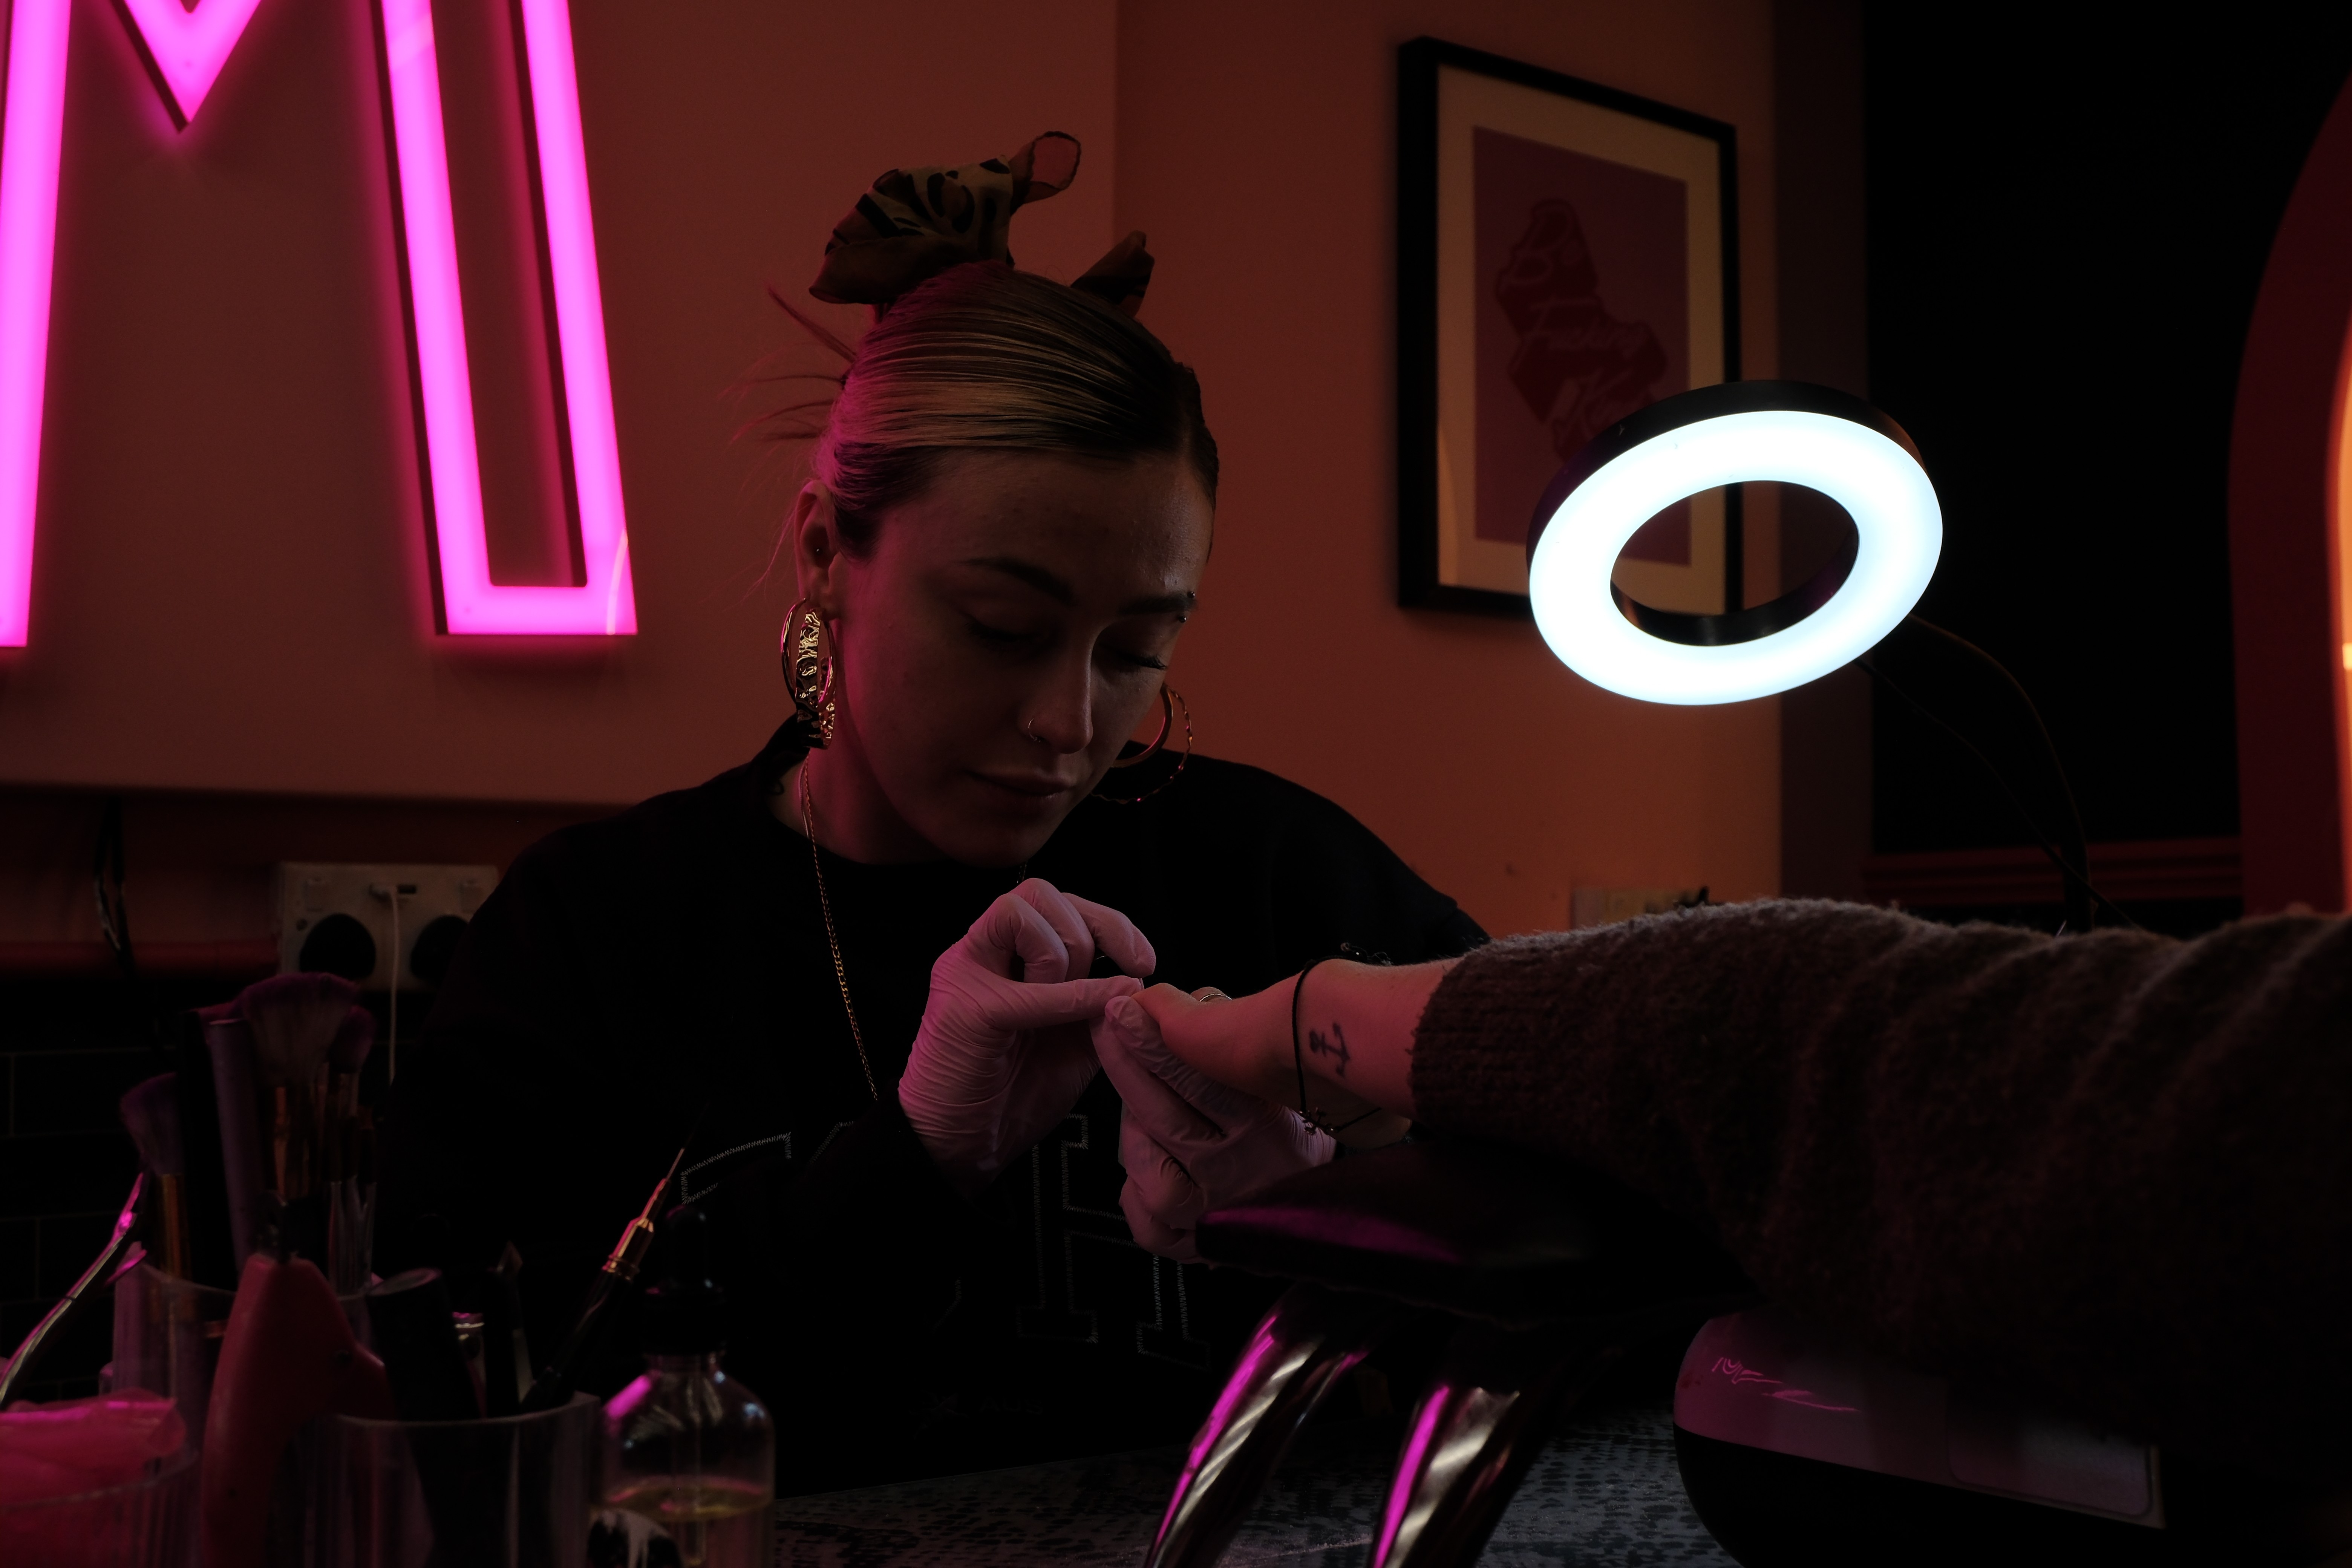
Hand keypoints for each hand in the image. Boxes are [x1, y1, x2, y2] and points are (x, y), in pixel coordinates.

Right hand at [899, 879, 1154, 1196]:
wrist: (964, 1145)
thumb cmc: (1017, 1093)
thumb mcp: (1076, 1041)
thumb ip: (1101, 1003)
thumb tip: (1136, 977)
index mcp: (1010, 955)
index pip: (1061, 903)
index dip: (1110, 922)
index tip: (1143, 961)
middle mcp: (984, 953)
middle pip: (1041, 892)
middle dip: (1091, 931)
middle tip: (1110, 984)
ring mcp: (968, 973)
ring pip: (1021, 909)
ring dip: (1065, 956)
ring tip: (1063, 1009)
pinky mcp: (966, 1008)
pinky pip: (1027, 986)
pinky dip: (1068, 998)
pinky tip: (1086, 1020)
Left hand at [1097, 990, 1334, 1260]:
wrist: (1332, 1212)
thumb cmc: (1296, 1134)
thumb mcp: (1281, 1088)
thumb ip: (1233, 1048)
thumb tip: (1183, 1006)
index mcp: (1267, 1126)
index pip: (1201, 1078)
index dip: (1155, 1040)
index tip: (1127, 1006)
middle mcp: (1239, 1171)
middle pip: (1163, 1114)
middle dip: (1126, 1062)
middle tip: (1106, 1025)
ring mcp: (1215, 1212)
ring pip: (1146, 1165)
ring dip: (1133, 1131)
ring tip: (1141, 1112)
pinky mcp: (1196, 1247)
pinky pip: (1146, 1220)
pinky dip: (1135, 1195)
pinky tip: (1145, 1173)